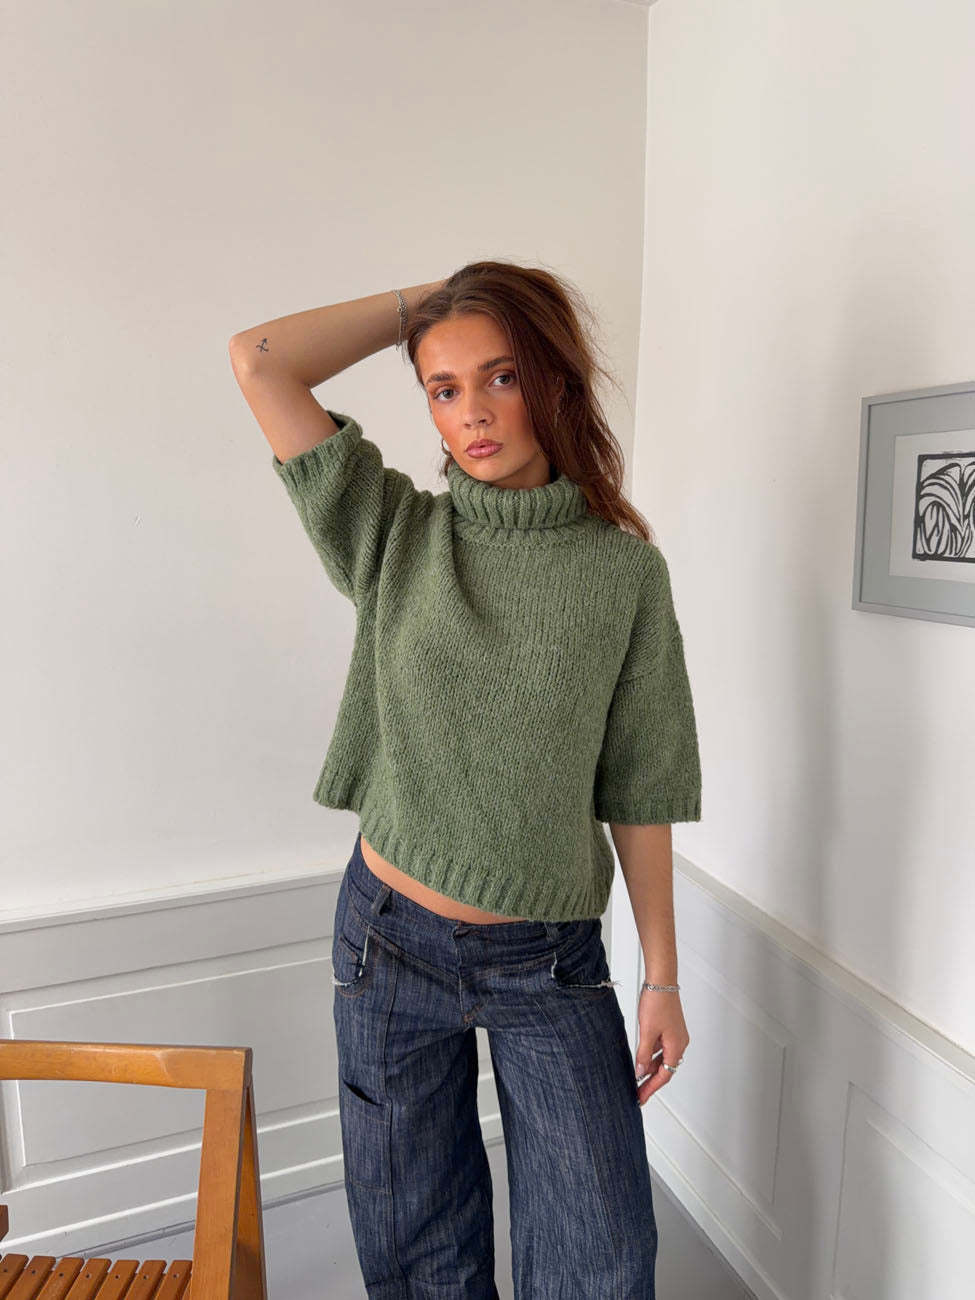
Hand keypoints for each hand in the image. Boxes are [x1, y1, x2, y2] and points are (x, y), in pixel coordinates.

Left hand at [634, 989, 688, 1105]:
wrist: (661, 980)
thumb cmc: (658, 1002)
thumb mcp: (647, 1031)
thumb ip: (643, 1054)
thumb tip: (640, 1072)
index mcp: (676, 1046)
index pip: (664, 1075)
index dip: (652, 1088)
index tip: (641, 1098)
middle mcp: (679, 1043)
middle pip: (665, 1068)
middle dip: (651, 1081)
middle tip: (638, 1092)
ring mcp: (675, 1035)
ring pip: (662, 1058)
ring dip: (650, 1067)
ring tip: (637, 1077)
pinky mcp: (669, 1028)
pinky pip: (660, 1047)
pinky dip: (651, 1054)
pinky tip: (641, 1056)